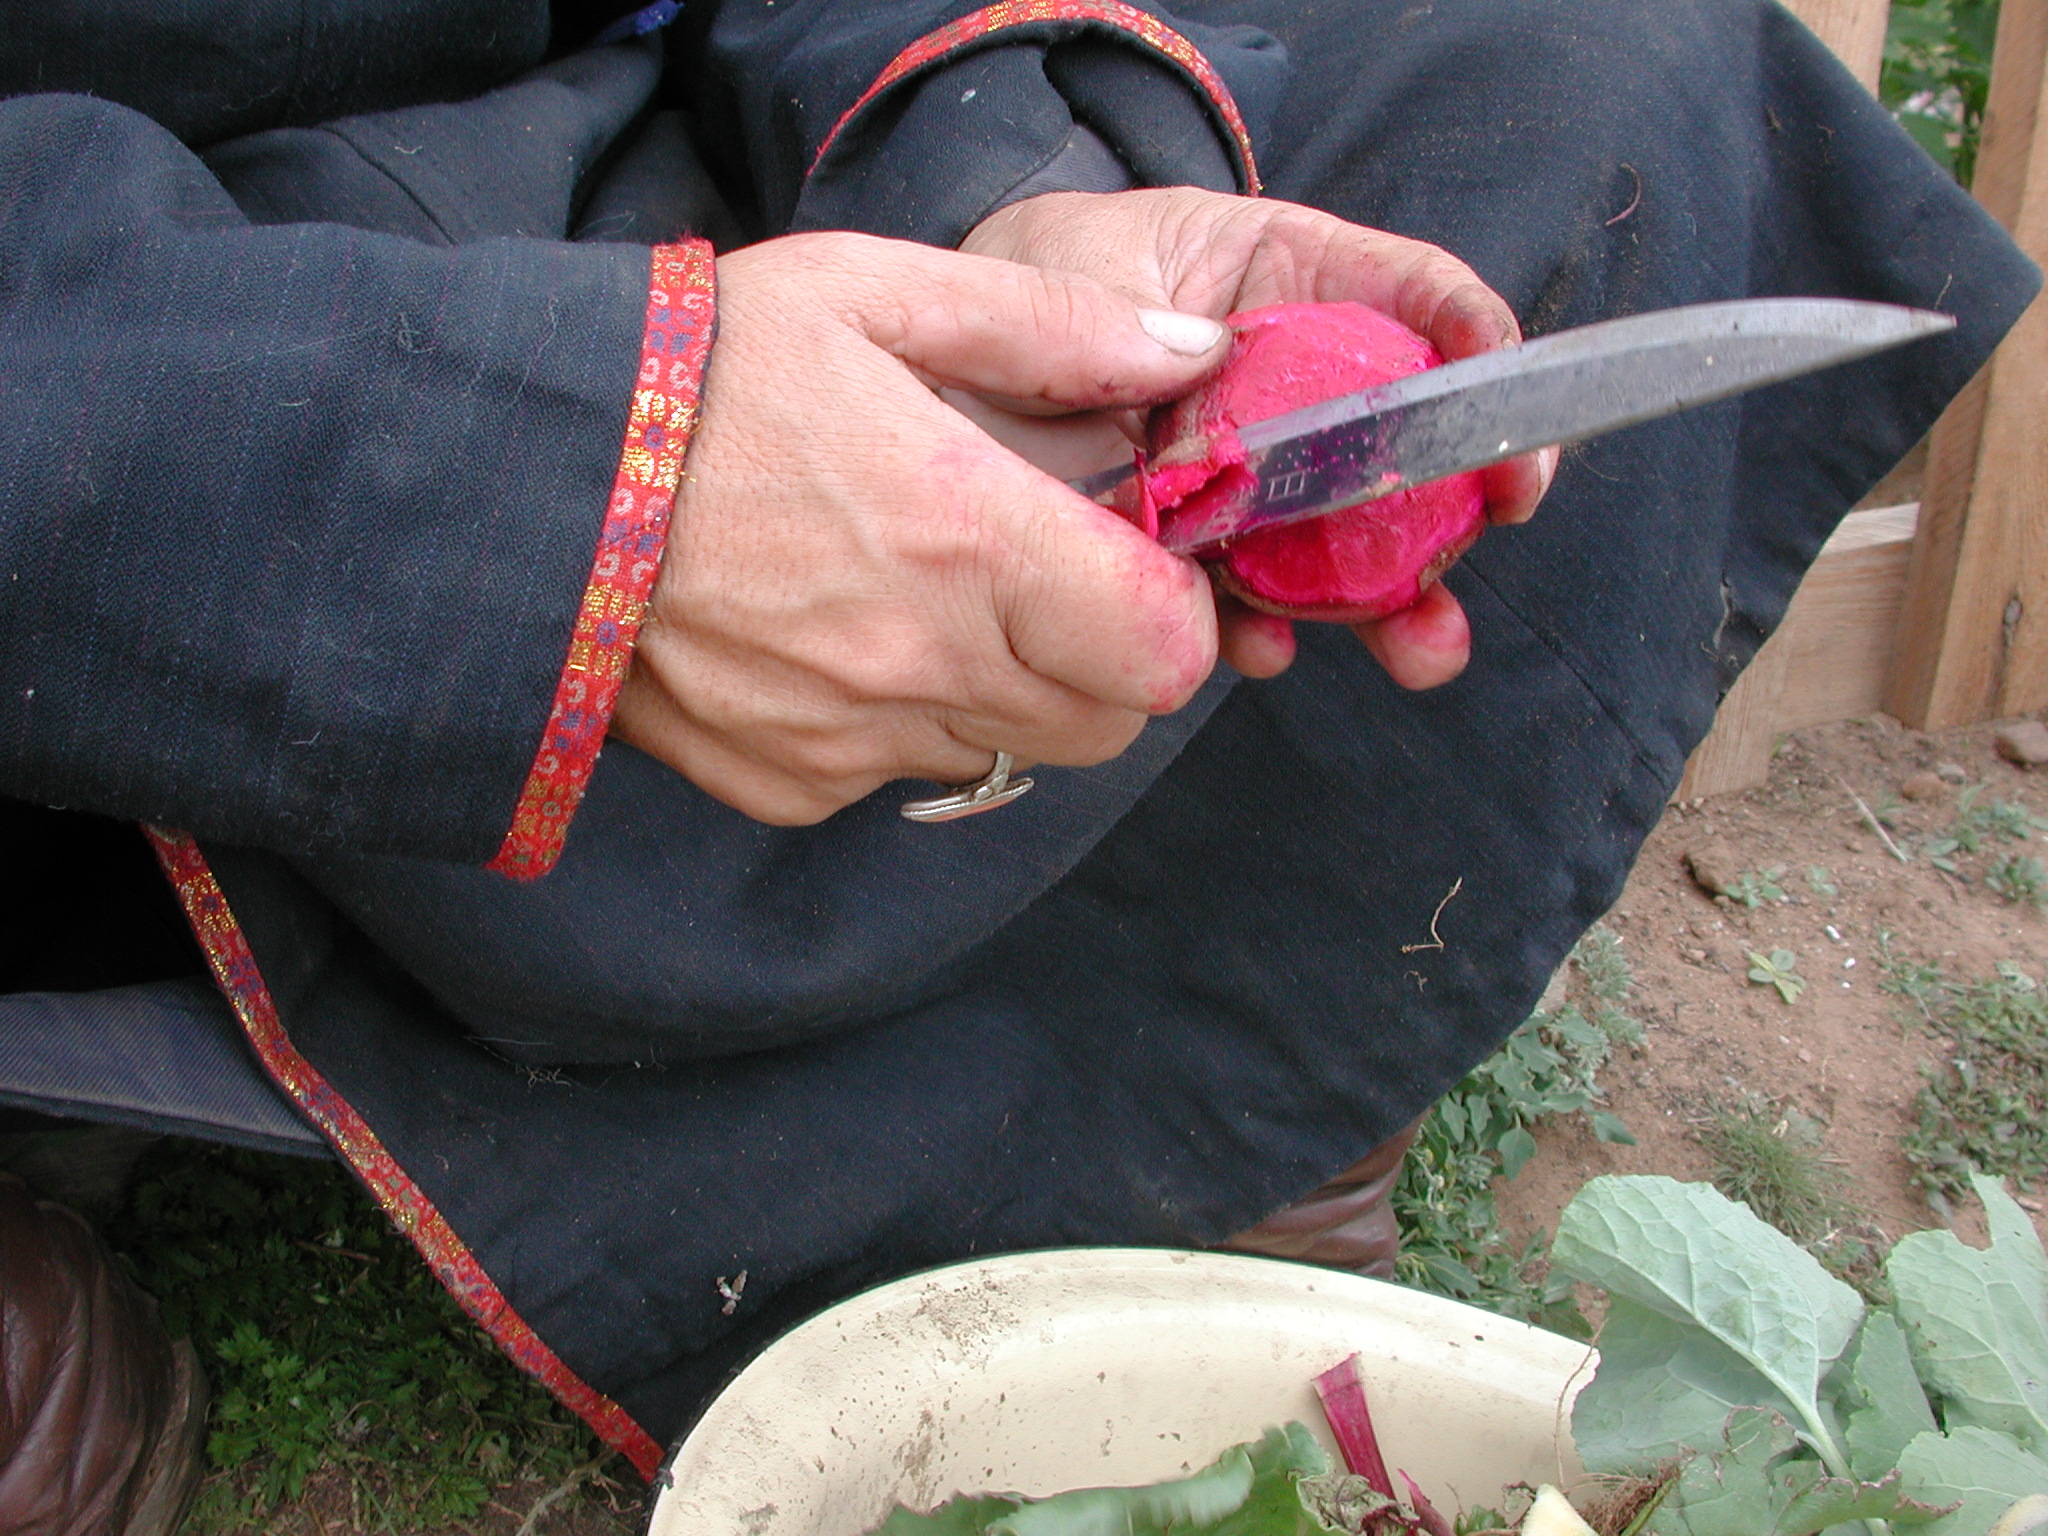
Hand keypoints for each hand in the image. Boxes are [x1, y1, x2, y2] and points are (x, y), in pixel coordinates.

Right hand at [611, 231, 1233, 825]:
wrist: (512, 476)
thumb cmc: (696, 368)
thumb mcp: (873, 294)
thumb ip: (1051, 328)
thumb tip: (1191, 354)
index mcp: (966, 538)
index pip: (1165, 651)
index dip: (1177, 613)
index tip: (1138, 560)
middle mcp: (919, 662)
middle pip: (1107, 722)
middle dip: (1106, 658)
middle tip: (1044, 574)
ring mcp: (848, 740)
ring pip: (1007, 751)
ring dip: (1006, 689)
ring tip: (924, 592)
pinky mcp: (784, 784)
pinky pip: (896, 775)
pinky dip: (899, 722)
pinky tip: (835, 638)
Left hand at [961, 188, 1559, 686]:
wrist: (946, 360)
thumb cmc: (1029, 275)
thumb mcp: (1081, 266)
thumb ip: (1140, 317)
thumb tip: (1206, 371)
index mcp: (1292, 284)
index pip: (1414, 300)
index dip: (1477, 349)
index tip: (1511, 407)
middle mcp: (1293, 387)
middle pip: (1404, 443)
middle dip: (1459, 502)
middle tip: (1495, 525)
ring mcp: (1254, 477)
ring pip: (1345, 540)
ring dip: (1389, 600)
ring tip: (1420, 647)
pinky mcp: (1200, 550)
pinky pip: (1250, 598)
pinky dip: (1263, 630)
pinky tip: (1259, 645)